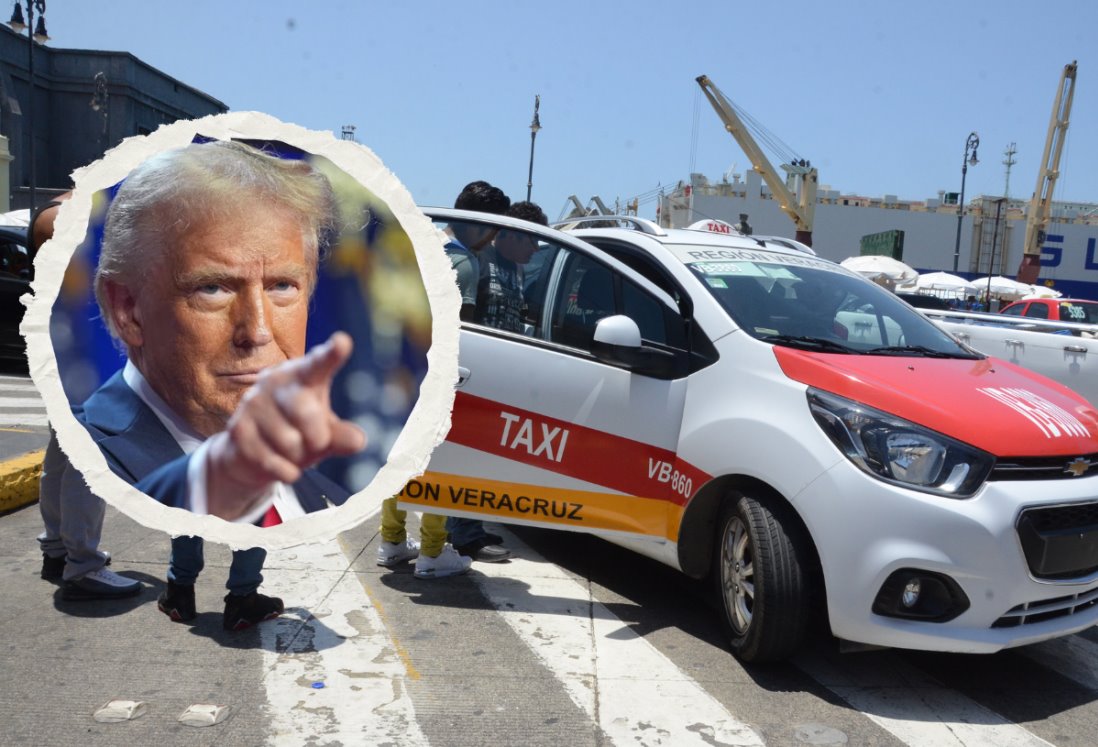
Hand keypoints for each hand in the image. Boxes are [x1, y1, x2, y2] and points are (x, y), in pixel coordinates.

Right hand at [204, 332, 365, 519]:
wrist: (250, 455)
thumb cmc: (299, 433)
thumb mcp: (325, 433)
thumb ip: (342, 435)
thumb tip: (358, 440)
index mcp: (303, 375)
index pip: (319, 364)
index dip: (331, 355)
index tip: (343, 342)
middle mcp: (276, 381)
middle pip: (306, 412)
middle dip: (318, 437)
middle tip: (315, 442)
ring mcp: (253, 403)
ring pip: (290, 442)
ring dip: (298, 456)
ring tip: (290, 449)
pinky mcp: (238, 429)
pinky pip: (272, 460)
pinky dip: (285, 471)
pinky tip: (282, 466)